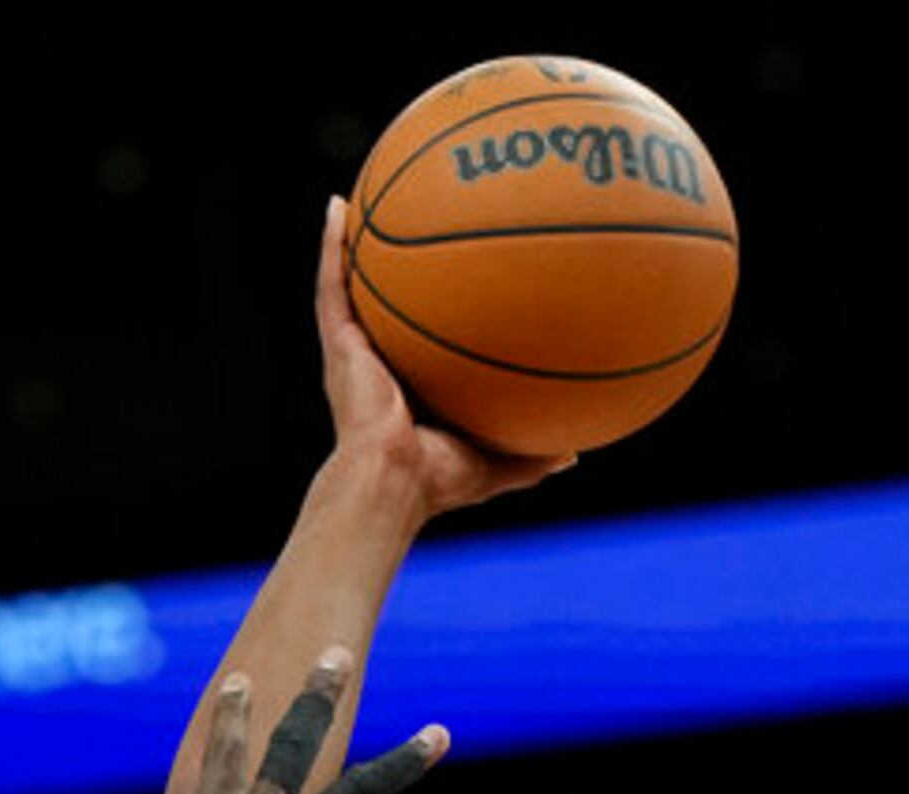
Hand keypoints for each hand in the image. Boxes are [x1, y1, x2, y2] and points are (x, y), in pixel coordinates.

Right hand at [317, 198, 575, 518]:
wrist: (393, 481)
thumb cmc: (438, 480)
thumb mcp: (498, 462)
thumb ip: (533, 454)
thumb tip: (575, 453)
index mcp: (410, 388)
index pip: (420, 340)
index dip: (432, 310)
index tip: (452, 277)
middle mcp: (379, 363)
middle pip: (385, 304)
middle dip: (392, 267)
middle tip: (410, 222)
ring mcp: (354, 351)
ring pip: (350, 285)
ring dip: (353, 242)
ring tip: (362, 196)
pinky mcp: (338, 342)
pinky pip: (332, 284)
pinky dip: (333, 245)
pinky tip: (339, 206)